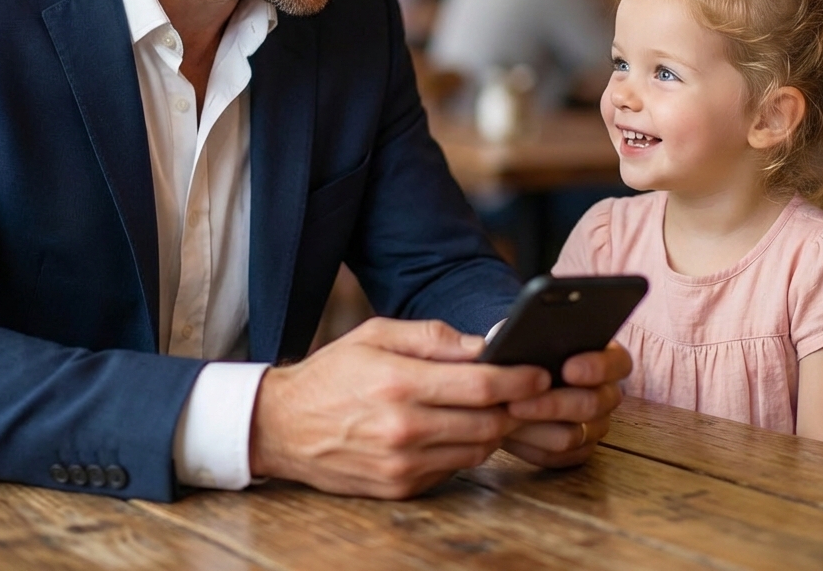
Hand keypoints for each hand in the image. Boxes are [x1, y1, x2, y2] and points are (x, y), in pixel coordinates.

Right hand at [249, 318, 551, 497]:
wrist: (282, 426)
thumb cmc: (333, 372)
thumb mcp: (376, 334)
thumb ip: (432, 337)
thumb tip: (482, 343)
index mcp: (400, 383)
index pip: (480, 385)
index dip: (518, 379)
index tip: (540, 372)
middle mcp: (404, 429)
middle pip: (487, 423)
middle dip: (514, 406)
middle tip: (526, 390)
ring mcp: (402, 465)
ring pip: (477, 450)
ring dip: (493, 429)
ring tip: (492, 406)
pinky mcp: (400, 488)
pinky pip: (453, 469)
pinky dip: (464, 448)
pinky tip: (454, 428)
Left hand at [501, 341, 631, 467]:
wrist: (507, 382)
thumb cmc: (521, 351)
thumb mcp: (524, 333)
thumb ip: (533, 334)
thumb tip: (528, 342)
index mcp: (605, 358)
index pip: (619, 362)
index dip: (598, 367)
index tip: (568, 369)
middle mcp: (607, 393)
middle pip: (594, 404)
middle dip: (554, 402)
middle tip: (519, 399)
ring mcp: (596, 425)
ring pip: (575, 434)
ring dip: (537, 426)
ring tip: (508, 413)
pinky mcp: (579, 450)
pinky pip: (562, 456)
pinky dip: (533, 446)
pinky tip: (511, 434)